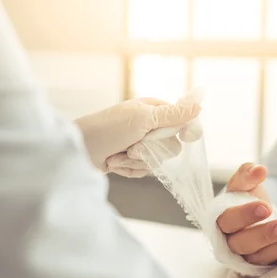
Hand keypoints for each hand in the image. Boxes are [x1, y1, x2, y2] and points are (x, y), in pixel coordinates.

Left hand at [74, 98, 199, 176]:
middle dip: (153, 149)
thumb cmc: (107, 129)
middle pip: (172, 146)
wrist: (77, 151)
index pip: (182, 121)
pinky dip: (128, 168)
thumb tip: (198, 106)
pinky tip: (114, 162)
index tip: (187, 137)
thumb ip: (173, 115)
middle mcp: (148, 127)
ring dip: (137, 160)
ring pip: (158, 161)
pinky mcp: (130, 161)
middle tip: (134, 144)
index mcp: (153, 110)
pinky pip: (143, 171)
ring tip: (119, 154)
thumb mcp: (143, 118)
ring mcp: (139, 145)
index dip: (185, 130)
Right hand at [216, 163, 276, 264]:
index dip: (245, 215)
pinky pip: (276, 265)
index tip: (266, 207)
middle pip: (243, 244)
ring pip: (260, 257)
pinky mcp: (264, 266)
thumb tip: (259, 170)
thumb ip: (247, 174)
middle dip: (266, 235)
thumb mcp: (244, 183)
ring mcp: (246, 258)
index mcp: (222, 221)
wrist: (260, 213)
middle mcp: (231, 243)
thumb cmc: (246, 198)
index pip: (229, 220)